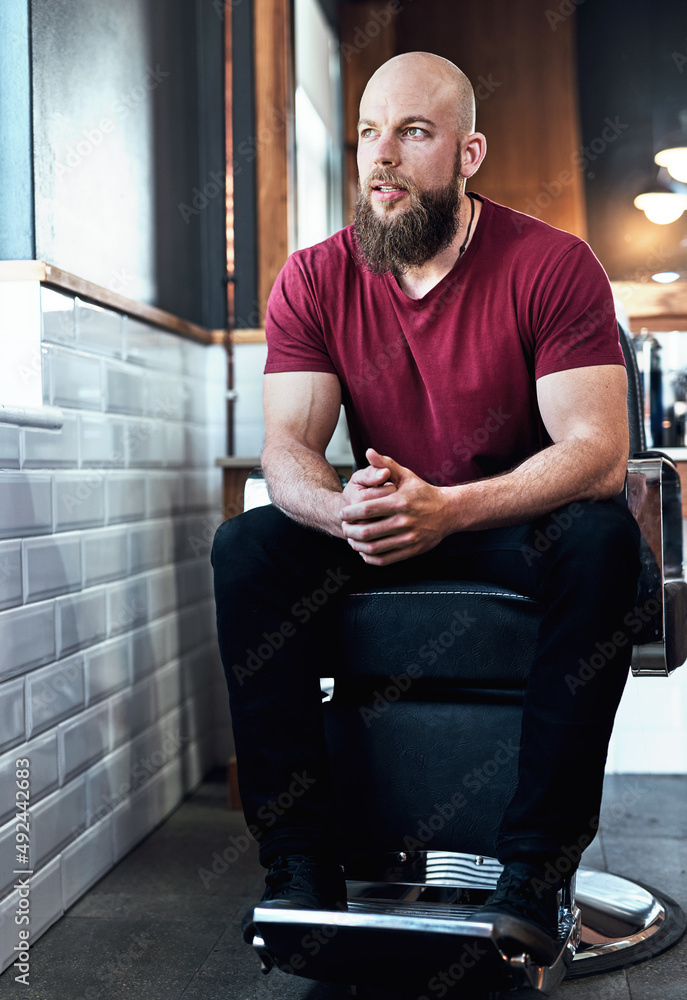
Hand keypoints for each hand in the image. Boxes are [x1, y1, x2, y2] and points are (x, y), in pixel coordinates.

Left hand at [340, 448, 452, 565]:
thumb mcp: (406, 475)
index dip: (350, 513)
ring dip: (358, 545)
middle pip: (368, 531)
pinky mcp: (412, 550)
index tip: (342, 513)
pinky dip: (370, 558)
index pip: (367, 509)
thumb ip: (386, 464)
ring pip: (374, 548)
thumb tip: (368, 451)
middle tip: (344, 528)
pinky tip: (364, 551)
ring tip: (352, 540)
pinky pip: (385, 559)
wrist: (449, 512)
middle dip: (350, 531)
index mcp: (400, 501)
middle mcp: (404, 521)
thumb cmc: (423, 492)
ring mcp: (409, 538)